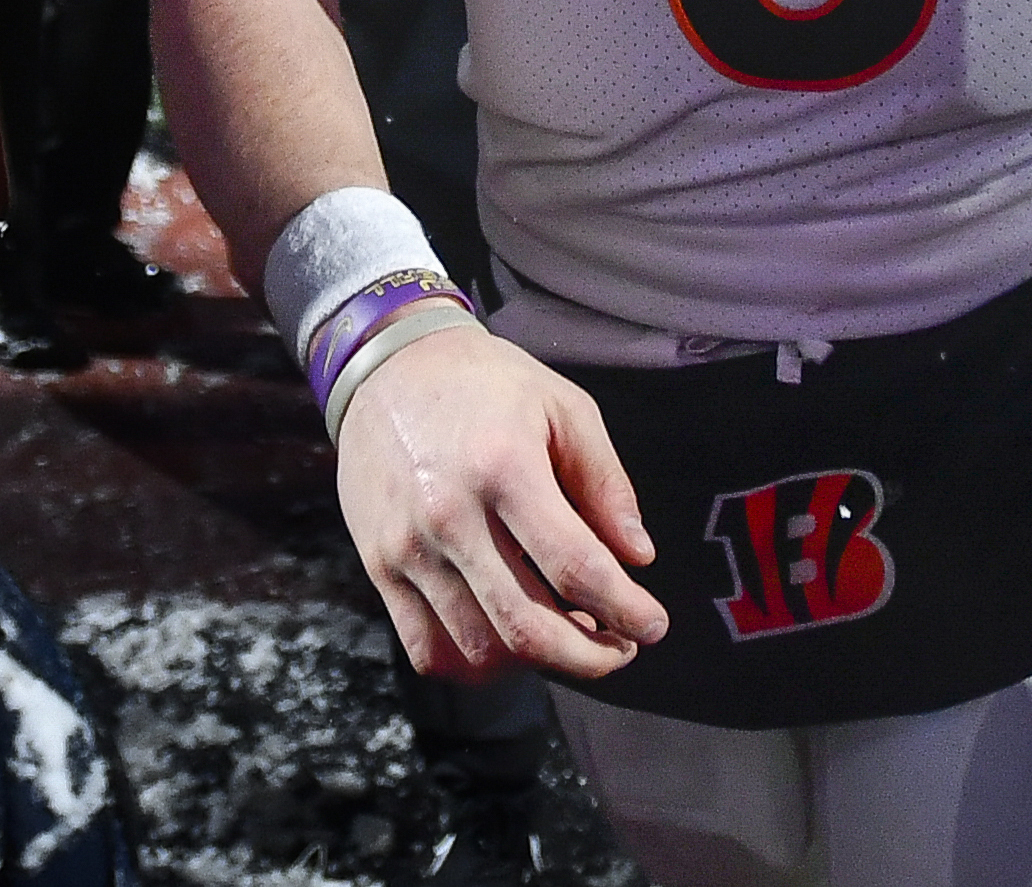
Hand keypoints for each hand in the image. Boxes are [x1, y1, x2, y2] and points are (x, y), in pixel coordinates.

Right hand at [336, 323, 669, 681]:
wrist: (387, 366)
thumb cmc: (487, 383)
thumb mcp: (565, 407)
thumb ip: (606, 484)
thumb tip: (638, 558)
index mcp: (504, 468)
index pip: (575, 567)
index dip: (625, 610)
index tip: (652, 626)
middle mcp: (449, 515)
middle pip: (527, 626)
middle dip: (589, 657)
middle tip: (621, 650)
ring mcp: (407, 548)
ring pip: (480, 648)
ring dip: (538, 662)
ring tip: (570, 638)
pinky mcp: (379, 568)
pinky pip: (428, 649)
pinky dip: (476, 665)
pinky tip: (509, 644)